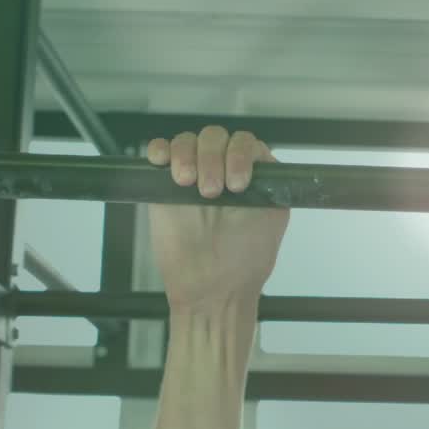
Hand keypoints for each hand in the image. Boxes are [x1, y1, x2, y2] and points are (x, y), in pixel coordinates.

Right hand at [146, 126, 289, 312]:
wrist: (210, 290)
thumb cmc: (243, 262)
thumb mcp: (269, 220)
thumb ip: (268, 187)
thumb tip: (262, 164)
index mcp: (254, 175)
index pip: (247, 144)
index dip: (240, 156)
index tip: (237, 184)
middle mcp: (224, 169)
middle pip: (216, 138)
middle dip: (212, 157)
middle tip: (210, 192)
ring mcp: (194, 175)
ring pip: (187, 141)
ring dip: (186, 154)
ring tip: (186, 183)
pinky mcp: (164, 185)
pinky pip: (160, 152)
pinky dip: (159, 150)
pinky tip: (161, 162)